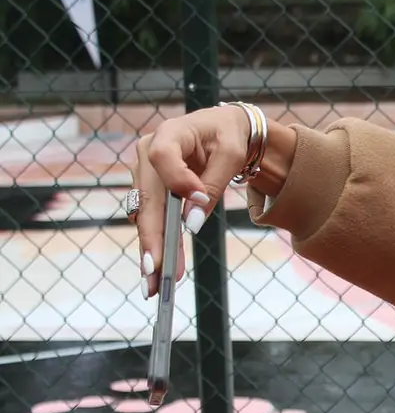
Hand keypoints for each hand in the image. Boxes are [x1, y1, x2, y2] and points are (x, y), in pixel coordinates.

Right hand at [128, 105, 250, 297]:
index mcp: (170, 133)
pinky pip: (153, 220)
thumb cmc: (228, 137)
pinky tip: (159, 270)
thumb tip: (191, 223)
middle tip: (156, 269)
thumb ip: (212, 184)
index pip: (163, 157)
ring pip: (146, 215)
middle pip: (148, 197)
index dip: (178, 180)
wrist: (222, 130)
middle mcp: (148, 152)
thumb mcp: (231, 155)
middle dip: (152, 236)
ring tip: (156, 282)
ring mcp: (145, 173)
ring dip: (152, 248)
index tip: (197, 202)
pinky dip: (157, 244)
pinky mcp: (151, 190)